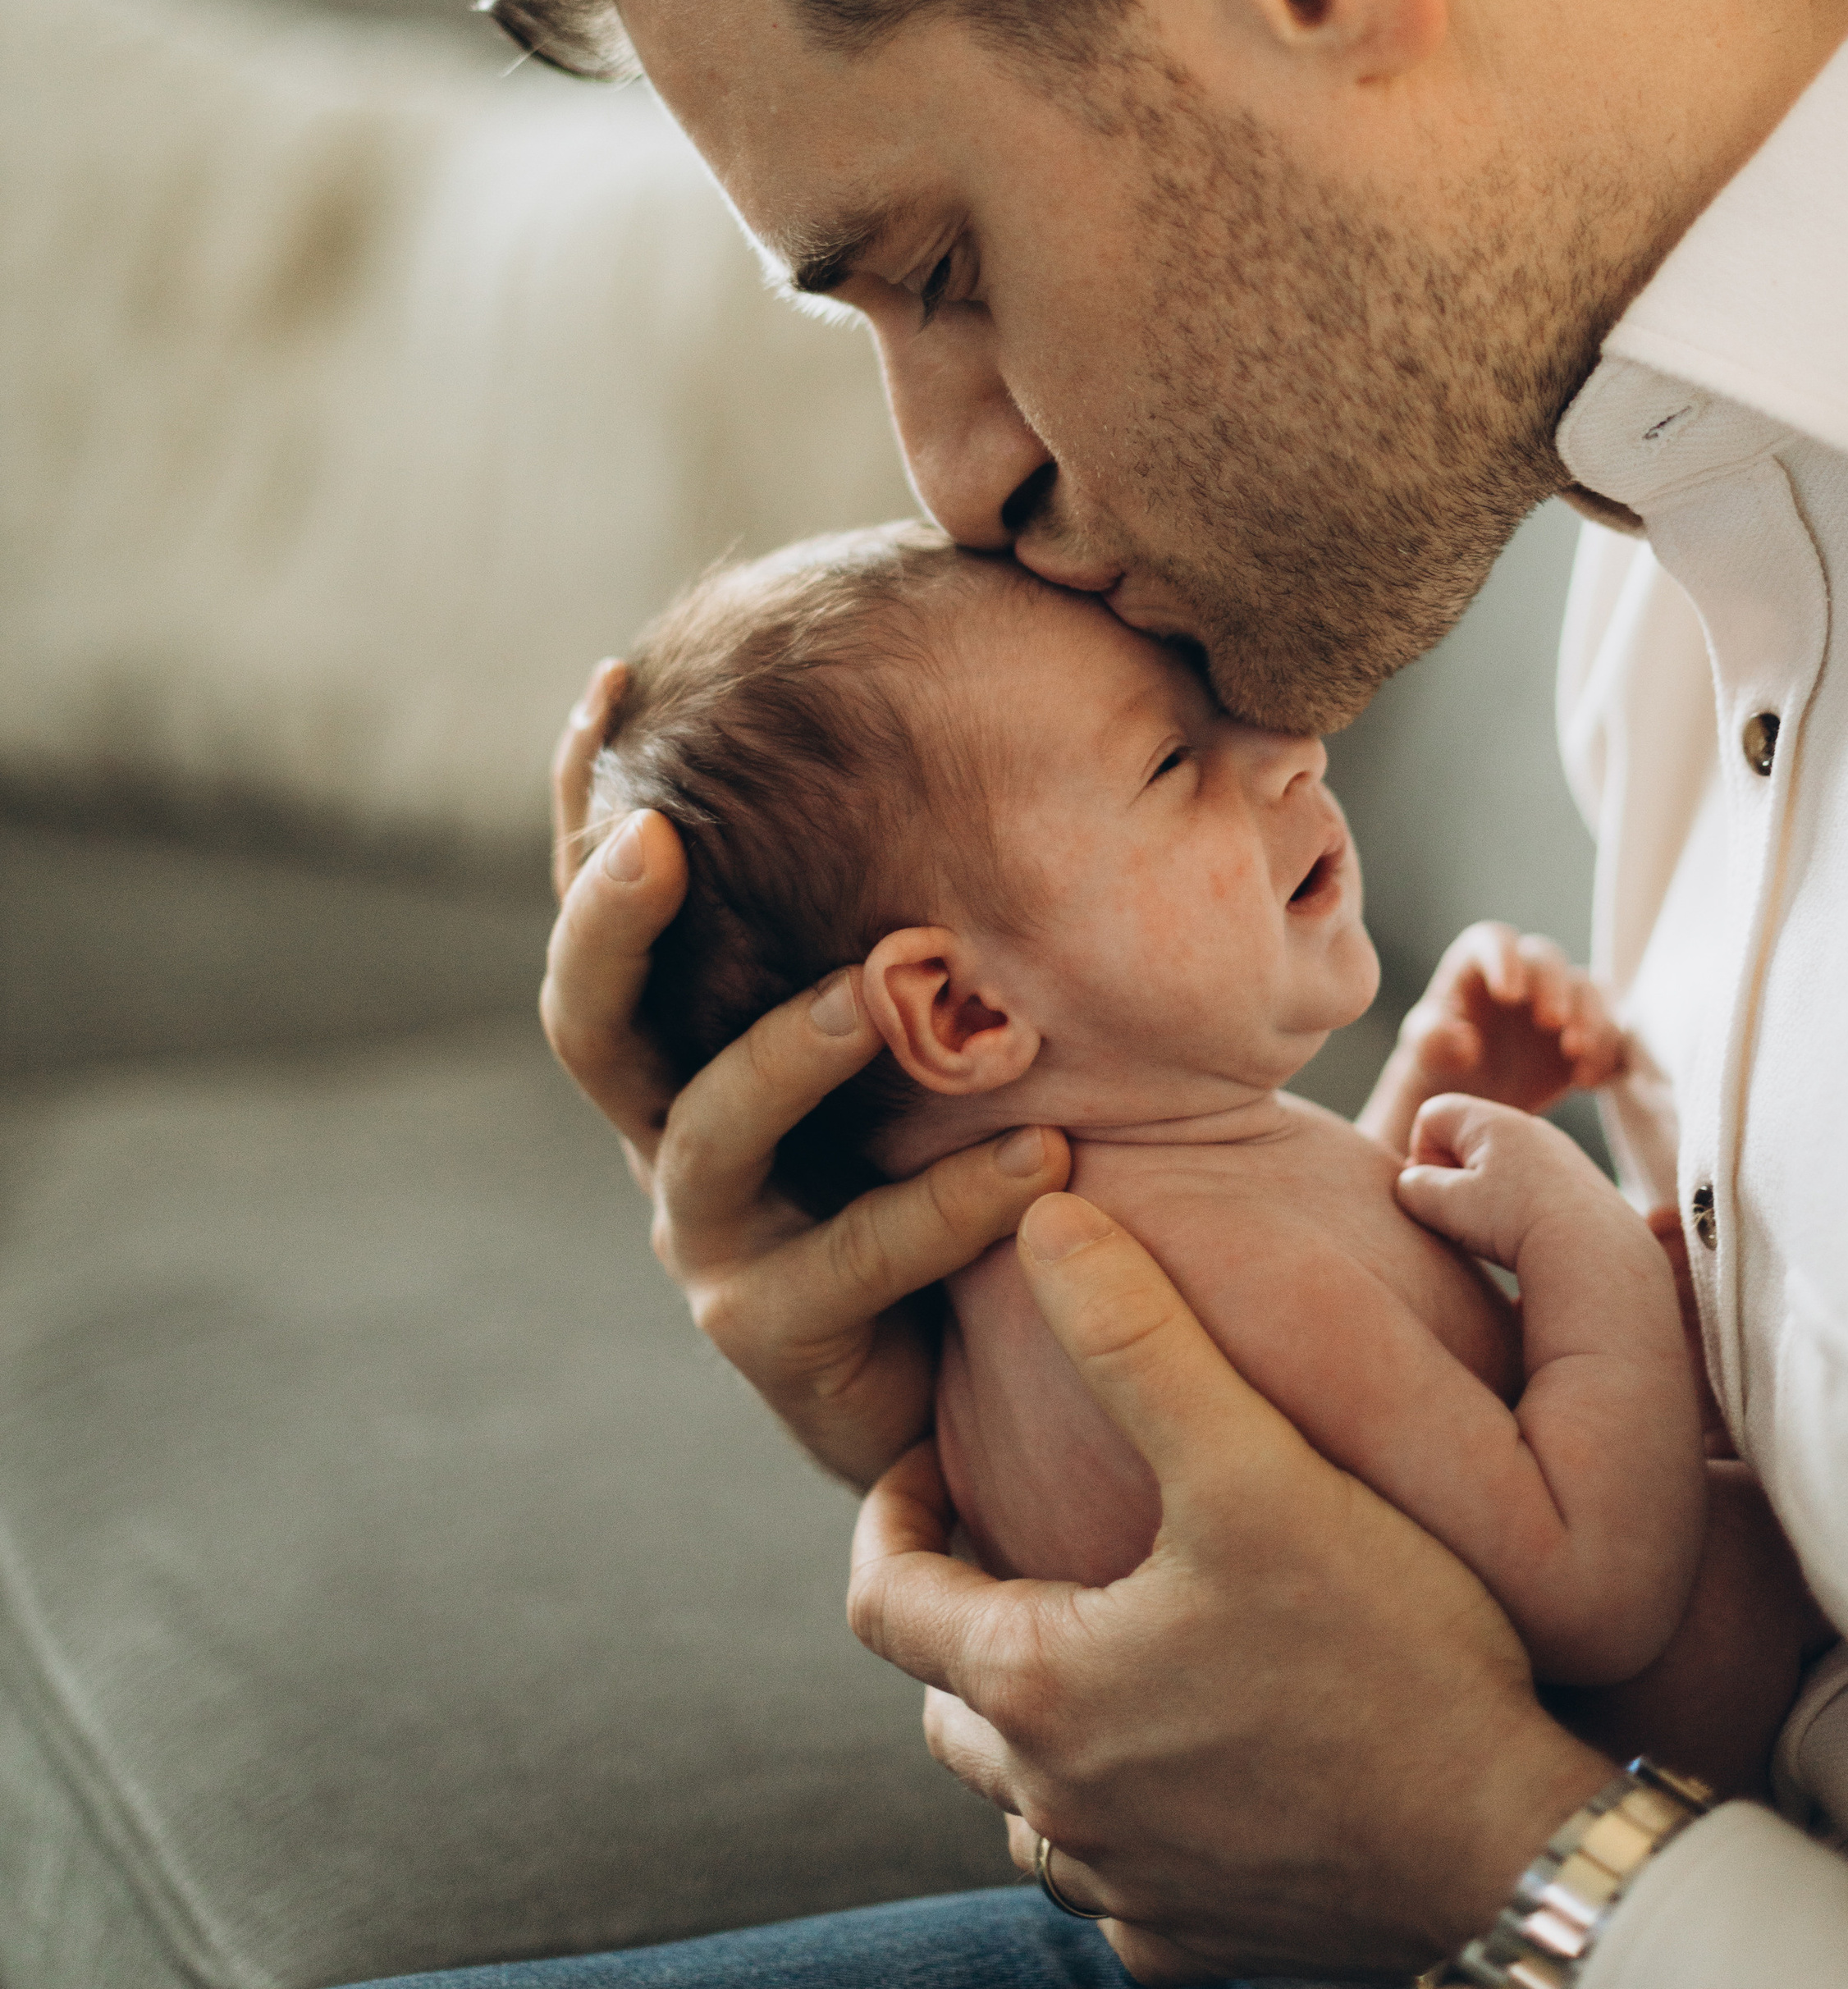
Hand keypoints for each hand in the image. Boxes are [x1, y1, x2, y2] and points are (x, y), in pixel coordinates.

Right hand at [541, 660, 1071, 1489]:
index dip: (588, 802)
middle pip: (589, 1019)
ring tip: (874, 992)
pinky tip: (1042, 1152)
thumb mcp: (926, 1027)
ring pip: (711, 1130)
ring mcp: (713, 1239)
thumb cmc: (956, 1163)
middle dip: (608, 921)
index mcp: (690, 1047)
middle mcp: (674, 1135)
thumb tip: (995, 695)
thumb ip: (929, 906)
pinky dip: (949, 1198)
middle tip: (656, 832)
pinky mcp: (776, 1334)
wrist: (972, 1382)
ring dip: (788, 1050)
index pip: (612, 913)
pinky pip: (856, 1257)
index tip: (611, 682)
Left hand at [850, 1192, 1605, 1979]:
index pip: (883, 1597)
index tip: (936, 1457)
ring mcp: (1128, 1891)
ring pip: (1024, 1797)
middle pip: (946, 1698)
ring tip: (1104, 1625)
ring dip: (1035, 1716)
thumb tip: (1043, 1221)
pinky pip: (1114, 1880)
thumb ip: (1137, 1337)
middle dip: (963, 1606)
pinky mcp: (1197, 1945)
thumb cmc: (1388, 1648)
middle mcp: (1058, 1810)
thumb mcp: (1253, 1464)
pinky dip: (1119, 1813)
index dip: (893, 1512)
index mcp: (1039, 1690)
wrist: (1511, 1844)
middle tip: (1022, 1529)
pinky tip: (1186, 1750)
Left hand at [1359, 921, 1622, 1155]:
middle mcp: (1526, 973)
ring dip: (1589, 1018)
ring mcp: (1561, 1001)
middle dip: (1554, 987)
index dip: (1505, 959)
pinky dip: (1605, 1054)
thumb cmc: (1441, 1057)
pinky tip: (1586, 1080)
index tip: (1508, 994)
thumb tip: (1465, 1044)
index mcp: (1480, 961)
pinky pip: (1610, 1036)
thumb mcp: (1426, 1049)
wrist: (1471, 1095)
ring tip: (1574, 1052)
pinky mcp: (1586, 1036)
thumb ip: (1434, 1040)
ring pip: (1589, 991)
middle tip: (1551, 1021)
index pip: (1496, 940)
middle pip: (1548, 960)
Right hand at [1396, 1088, 1606, 1276]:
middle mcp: (1530, 1127)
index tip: (1440, 1194)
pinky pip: (1535, 1185)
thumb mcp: (1449, 1205)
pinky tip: (1531, 1237)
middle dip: (1456, 1176)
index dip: (1422, 1156)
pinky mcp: (1583, 1184)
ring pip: (1503, 1165)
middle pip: (1468, 1137)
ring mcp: (1560, 1154)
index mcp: (1493, 1121)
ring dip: (1490, 1196)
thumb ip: (1416, 1187)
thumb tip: (1412, 1184)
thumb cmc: (1517, 1223)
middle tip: (1466, 1216)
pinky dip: (1523, 1208)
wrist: (1600, 1252)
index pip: (1433, 1115)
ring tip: (1501, 1232)